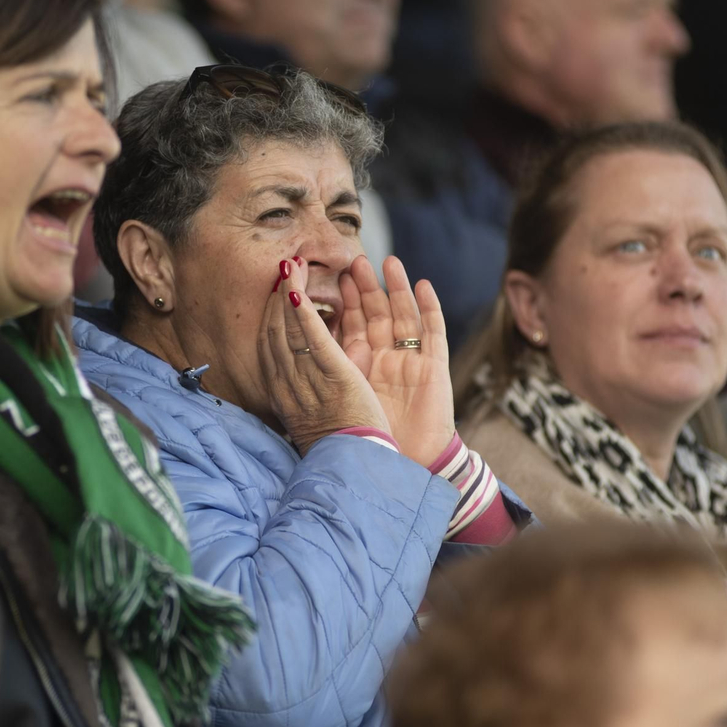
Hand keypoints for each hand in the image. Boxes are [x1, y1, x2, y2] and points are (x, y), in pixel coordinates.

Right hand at [260, 257, 389, 453]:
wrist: (352, 466)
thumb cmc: (338, 445)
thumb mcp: (311, 416)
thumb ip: (309, 388)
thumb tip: (315, 366)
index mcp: (283, 395)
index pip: (269, 347)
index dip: (270, 317)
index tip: (275, 293)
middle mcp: (288, 385)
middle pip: (273, 333)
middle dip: (276, 299)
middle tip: (283, 268)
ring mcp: (307, 380)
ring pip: (288, 330)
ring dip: (288, 295)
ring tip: (292, 267)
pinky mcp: (334, 376)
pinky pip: (313, 338)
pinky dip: (303, 312)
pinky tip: (297, 290)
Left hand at [338, 256, 454, 467]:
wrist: (398, 466)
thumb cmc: (365, 436)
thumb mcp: (336, 394)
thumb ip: (324, 364)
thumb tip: (293, 337)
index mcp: (357, 365)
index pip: (346, 324)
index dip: (339, 300)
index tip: (327, 277)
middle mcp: (383, 358)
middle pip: (374, 314)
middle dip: (363, 287)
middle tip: (353, 261)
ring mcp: (410, 361)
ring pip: (402, 315)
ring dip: (395, 287)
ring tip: (388, 261)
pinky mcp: (434, 369)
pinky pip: (434, 332)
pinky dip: (430, 307)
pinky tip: (423, 284)